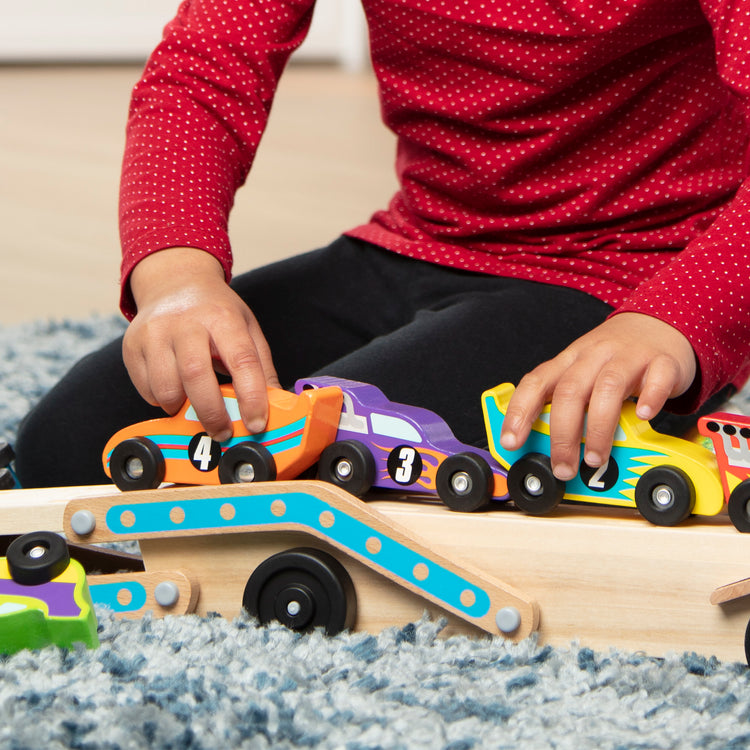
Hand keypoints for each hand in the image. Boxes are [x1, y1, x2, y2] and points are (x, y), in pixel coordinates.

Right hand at [123, 247, 279, 440]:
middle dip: (212, 413)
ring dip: (184, 408)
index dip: (251, 396)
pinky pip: (147, 390)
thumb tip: (275, 405)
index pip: (241, 360)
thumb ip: (261, 367)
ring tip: (197, 403)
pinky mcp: (132, 347)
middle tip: (222, 432)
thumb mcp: (247, 328)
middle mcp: (185, 322)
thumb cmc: (215, 312)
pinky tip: (176, 388)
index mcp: (222, 317)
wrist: (173, 283)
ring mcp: (153, 333)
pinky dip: (164, 401)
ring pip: (166, 388)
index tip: (256, 423)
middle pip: (196, 375)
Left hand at [499, 312, 696, 479]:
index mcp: (569, 360)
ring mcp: (629, 357)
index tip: (511, 441)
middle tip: (563, 466)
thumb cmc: (614, 357)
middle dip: (562, 434)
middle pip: (570, 391)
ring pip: (608, 387)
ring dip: (598, 427)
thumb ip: (564, 402)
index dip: (520, 412)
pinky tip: (644, 417)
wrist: (658, 325)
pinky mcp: (663, 362)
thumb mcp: (582, 372)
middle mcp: (595, 355)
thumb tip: (542, 445)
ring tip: (595, 457)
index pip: (536, 382)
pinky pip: (657, 378)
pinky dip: (650, 398)